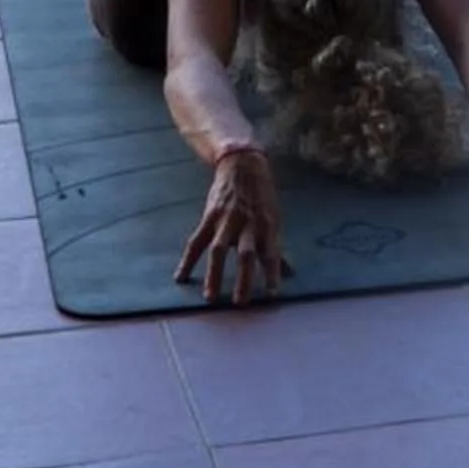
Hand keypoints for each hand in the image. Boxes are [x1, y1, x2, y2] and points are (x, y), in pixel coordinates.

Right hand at [175, 145, 290, 306]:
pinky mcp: (210, 216)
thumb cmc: (261, 196)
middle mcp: (248, 224)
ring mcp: (227, 219)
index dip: (272, 274)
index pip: (272, 254)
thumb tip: (287, 272)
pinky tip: (181, 277)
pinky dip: (188, 260)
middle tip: (240, 303)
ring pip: (219, 250)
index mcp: (267, 225)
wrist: (242, 165)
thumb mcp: (274, 217)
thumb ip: (275, 246)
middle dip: (244, 278)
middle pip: (246, 254)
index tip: (272, 295)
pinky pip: (197, 241)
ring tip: (210, 297)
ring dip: (214, 274)